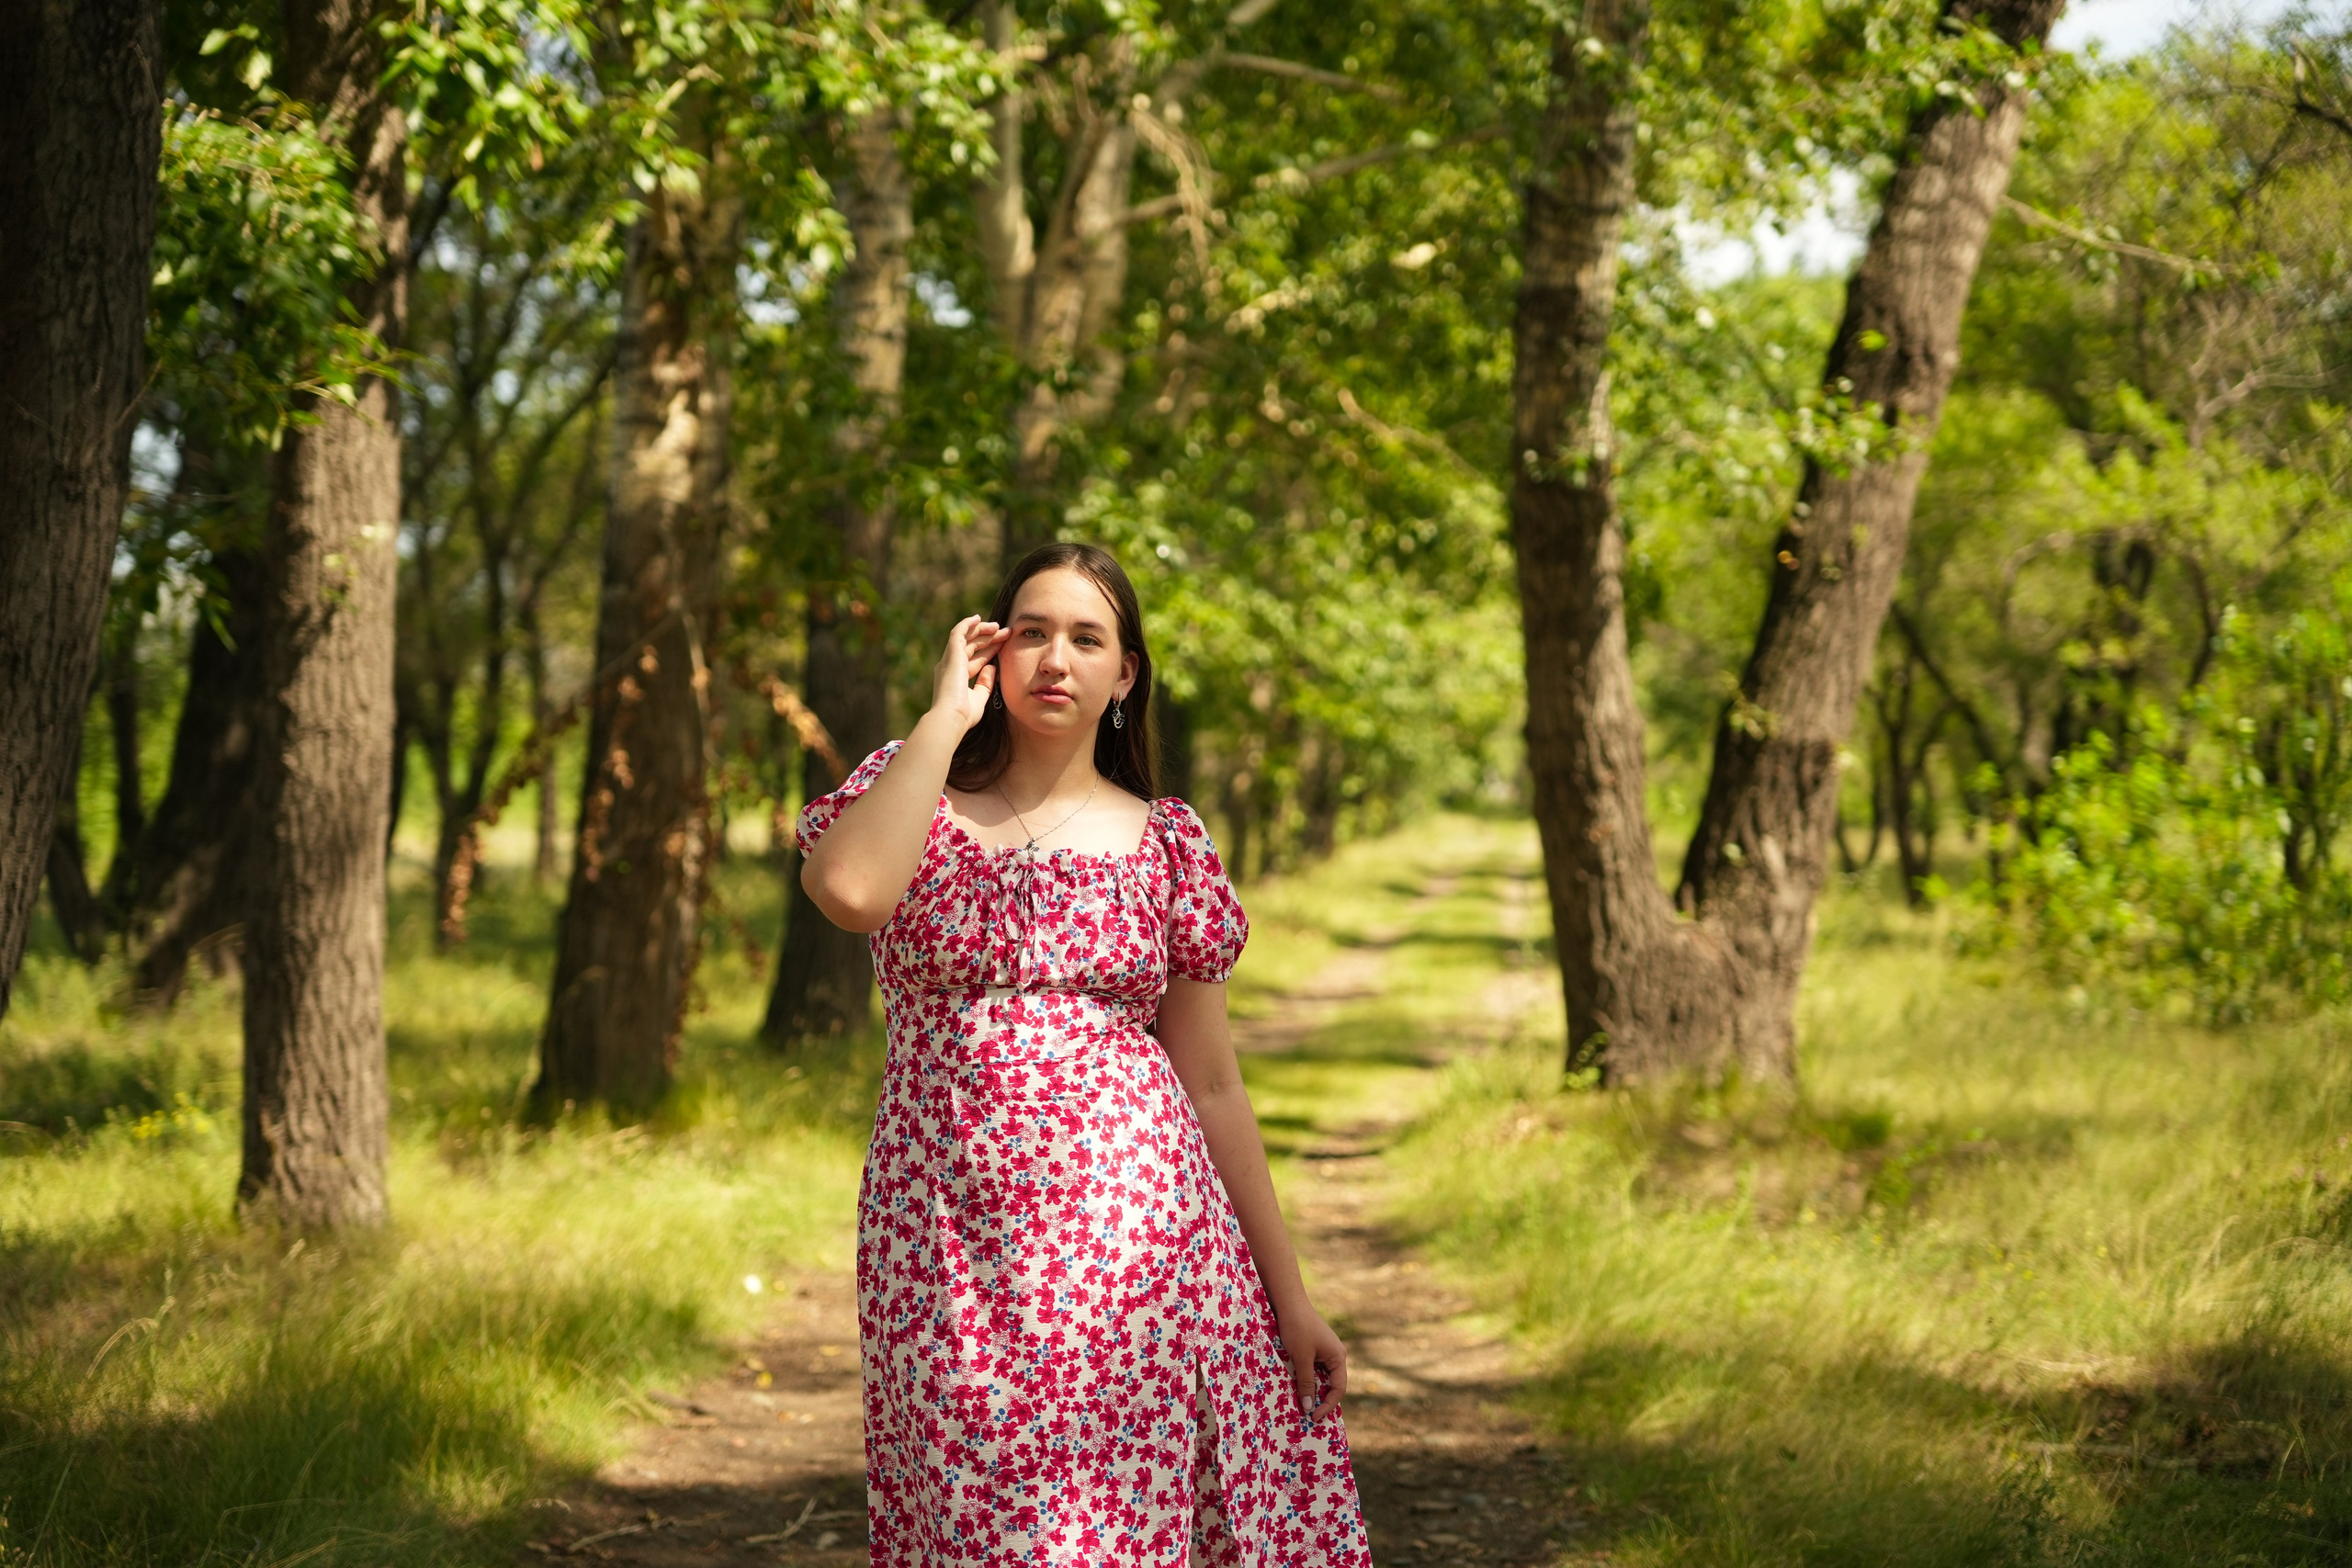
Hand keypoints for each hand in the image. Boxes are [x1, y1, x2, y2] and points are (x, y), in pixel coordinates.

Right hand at [929, 614, 1010, 731]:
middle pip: (972, 646)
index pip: (975, 659)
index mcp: (957, 678)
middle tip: (1006, 632)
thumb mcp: (979, 698)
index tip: (1004, 644)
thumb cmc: (964, 714)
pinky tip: (979, 618)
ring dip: (982, 630)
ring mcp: (949, 659)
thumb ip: (985, 683)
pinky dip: (967, 624)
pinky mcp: (951, 654)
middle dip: (989, 638)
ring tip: (998, 626)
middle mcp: (950, 666)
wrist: (951, 716)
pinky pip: (958, 632)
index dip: (990, 651)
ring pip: (966, 637)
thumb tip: (992, 667)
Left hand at [1278, 1303, 1347, 1423]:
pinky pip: (1312, 1369)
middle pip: (1331, 1384)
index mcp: (1337, 1357)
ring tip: (1300, 1404)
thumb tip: (1309, 1407)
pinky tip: (1295, 1386)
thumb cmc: (1297, 1328)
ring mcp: (1324, 1351)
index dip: (1328, 1405)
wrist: (1288, 1302)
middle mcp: (1334, 1355)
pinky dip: (1305, 1379)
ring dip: (1311, 1389)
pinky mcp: (1313, 1348)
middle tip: (1307, 1415)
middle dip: (1320, 1399)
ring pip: (1320, 1377)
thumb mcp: (1301, 1358)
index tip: (1314, 1417)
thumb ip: (1306, 1382)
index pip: (1338, 1388)